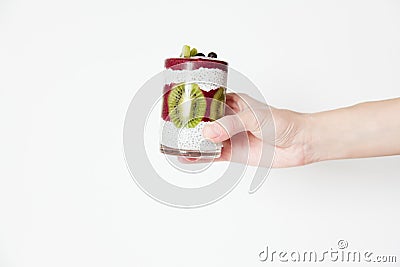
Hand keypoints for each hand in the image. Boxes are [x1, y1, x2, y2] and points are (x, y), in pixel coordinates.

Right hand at [181, 93, 310, 167]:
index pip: (208, 102)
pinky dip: (201, 157)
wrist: (298, 143)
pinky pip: (213, 155)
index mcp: (233, 103)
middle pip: (203, 122)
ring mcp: (230, 137)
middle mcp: (229, 120)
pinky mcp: (233, 153)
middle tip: (172, 128)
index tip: (178, 107)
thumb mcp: (254, 118)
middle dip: (189, 125)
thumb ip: (230, 125)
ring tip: (176, 143)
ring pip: (206, 139)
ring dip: (192, 142)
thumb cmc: (282, 122)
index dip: (193, 105)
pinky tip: (189, 157)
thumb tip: (208, 133)